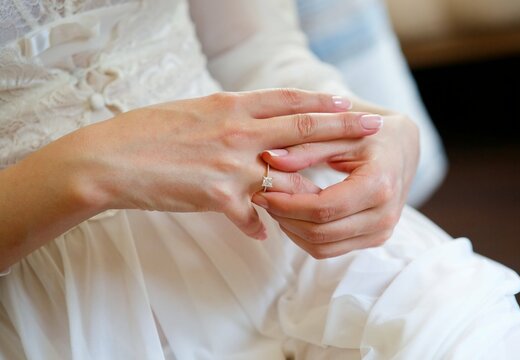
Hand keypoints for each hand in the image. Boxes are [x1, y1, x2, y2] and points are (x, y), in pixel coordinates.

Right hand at [68, 89, 381, 239]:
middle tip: (375, 128)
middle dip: (343, 129)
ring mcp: (232, 164)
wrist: (112, 159)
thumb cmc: (148, 131)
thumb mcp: (194, 112)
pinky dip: (258, 225)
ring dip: (307, 189)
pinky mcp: (218, 196)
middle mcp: (238, 132)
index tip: (348, 104)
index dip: (321, 102)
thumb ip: (229, 118)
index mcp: (231, 106)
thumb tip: (251, 122)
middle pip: (302, 129)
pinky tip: (264, 234)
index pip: (288, 100)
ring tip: (330, 198)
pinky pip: (251, 216)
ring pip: (286, 177)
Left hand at [252, 111, 418, 257]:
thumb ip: (306, 146)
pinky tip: (294, 214)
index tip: (262, 192)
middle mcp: (384, 215)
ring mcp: (382, 231)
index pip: (323, 208)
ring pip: (322, 247)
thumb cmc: (372, 135)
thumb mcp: (342, 133)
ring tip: (275, 206)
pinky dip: (306, 236)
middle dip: (285, 218)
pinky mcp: (375, 239)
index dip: (287, 204)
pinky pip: (331, 249)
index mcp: (379, 185)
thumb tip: (269, 158)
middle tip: (262, 198)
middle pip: (320, 233)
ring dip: (292, 230)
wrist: (403, 149)